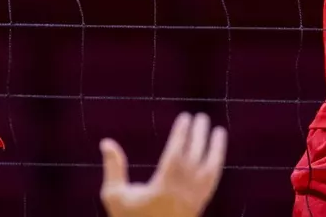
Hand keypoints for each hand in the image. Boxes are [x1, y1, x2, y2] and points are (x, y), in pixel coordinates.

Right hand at [99, 113, 226, 216]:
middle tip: (201, 116)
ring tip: (219, 131)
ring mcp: (193, 203)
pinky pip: (211, 184)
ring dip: (216, 150)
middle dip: (199, 137)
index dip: (181, 135)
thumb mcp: (115, 196)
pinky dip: (215, 167)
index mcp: (162, 189)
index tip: (186, 117)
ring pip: (209, 172)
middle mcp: (181, 195)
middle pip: (195, 160)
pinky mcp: (198, 209)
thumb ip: (113, 168)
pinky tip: (215, 156)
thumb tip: (106, 142)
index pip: (176, 155)